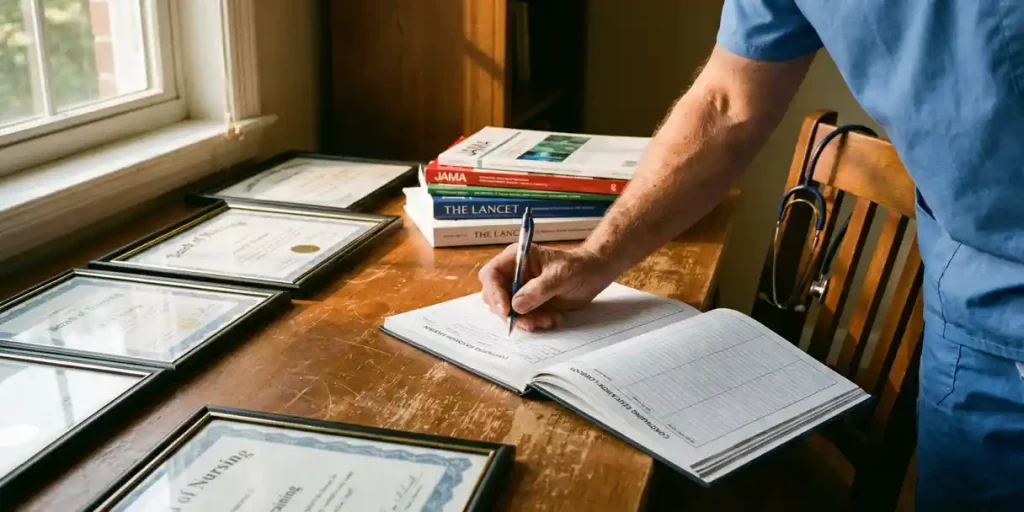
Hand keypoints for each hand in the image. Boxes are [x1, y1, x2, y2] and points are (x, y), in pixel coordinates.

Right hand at [478, 244, 615, 331]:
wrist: (594, 274)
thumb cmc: (579, 266)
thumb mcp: (561, 275)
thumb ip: (539, 289)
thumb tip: (516, 305)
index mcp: (516, 258)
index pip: (492, 274)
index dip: (494, 293)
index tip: (507, 311)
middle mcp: (513, 274)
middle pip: (494, 296)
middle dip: (510, 313)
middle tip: (531, 323)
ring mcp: (520, 290)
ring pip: (508, 311)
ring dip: (525, 320)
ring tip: (548, 321)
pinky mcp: (529, 304)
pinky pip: (522, 318)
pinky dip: (534, 323)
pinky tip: (552, 319)